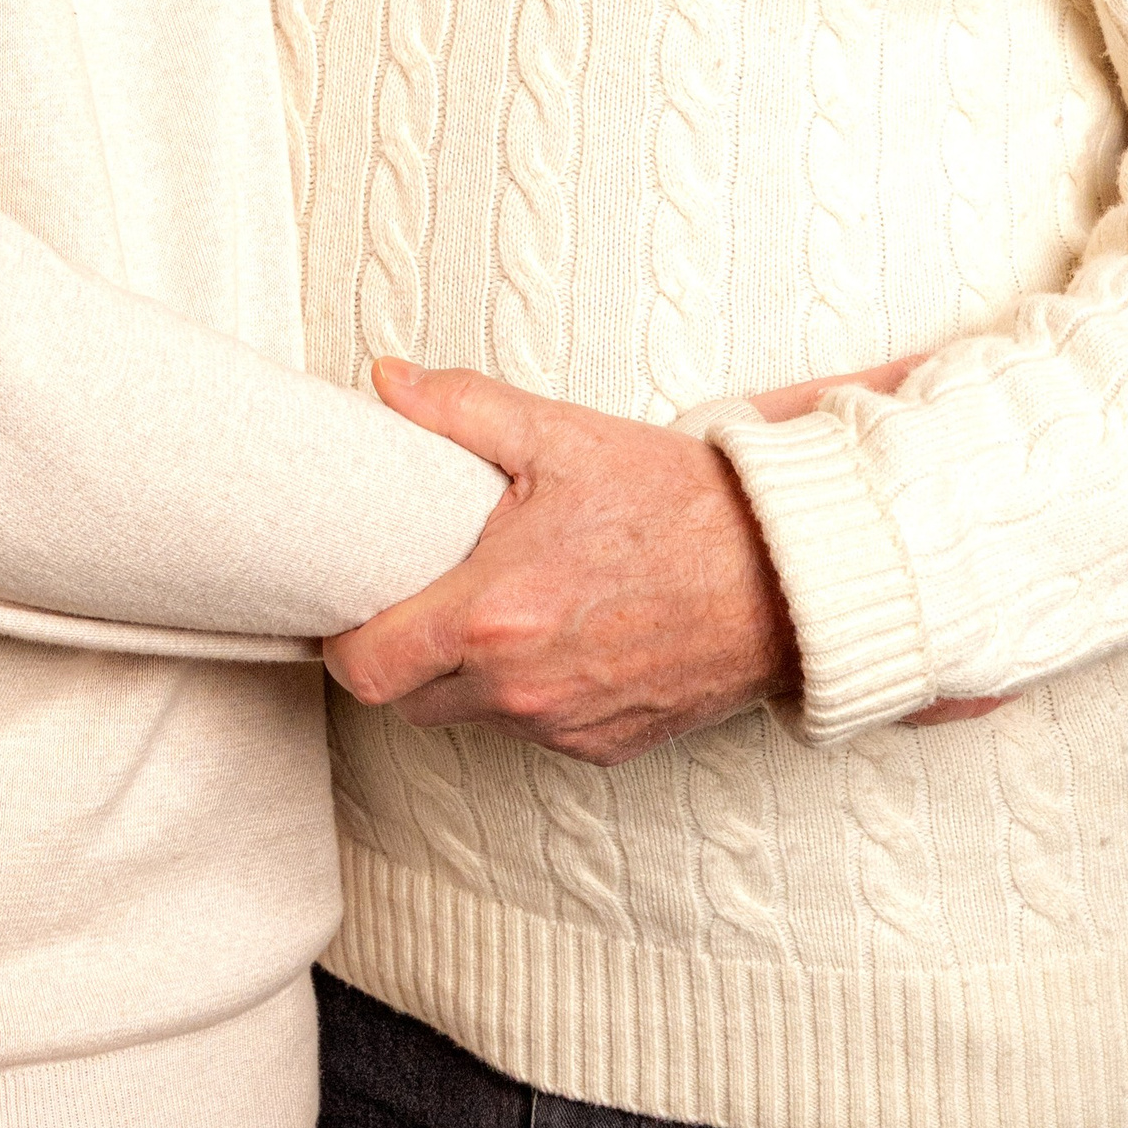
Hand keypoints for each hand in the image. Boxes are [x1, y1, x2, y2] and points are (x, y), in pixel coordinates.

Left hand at [326, 356, 1003, 764]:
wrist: (784, 573)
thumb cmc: (675, 502)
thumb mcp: (562, 437)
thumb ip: (460, 410)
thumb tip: (384, 380)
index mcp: (494, 614)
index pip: (366, 667)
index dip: (344, 639)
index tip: (350, 602)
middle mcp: (522, 688)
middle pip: (407, 700)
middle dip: (399, 655)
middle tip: (416, 596)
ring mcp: (565, 726)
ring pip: (469, 718)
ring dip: (462, 676)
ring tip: (490, 609)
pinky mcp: (605, 747)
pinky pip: (534, 730)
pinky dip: (527, 694)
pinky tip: (555, 637)